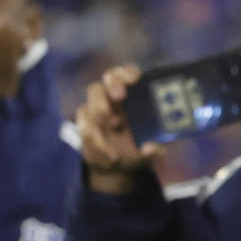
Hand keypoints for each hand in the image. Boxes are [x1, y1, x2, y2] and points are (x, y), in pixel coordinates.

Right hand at [75, 65, 161, 194]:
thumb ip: (155, 150)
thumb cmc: (139, 150)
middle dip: (110, 87)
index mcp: (132, 97)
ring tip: (116, 126)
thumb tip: (149, 148)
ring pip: (89, 104)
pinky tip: (112, 155)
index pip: (126, 75)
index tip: (133, 80)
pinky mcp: (85, 127)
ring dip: (100, 112)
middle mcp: (110, 101)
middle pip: (102, 85)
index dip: (127, 74)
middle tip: (120, 96)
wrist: (118, 167)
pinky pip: (84, 128)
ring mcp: (94, 112)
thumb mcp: (154, 152)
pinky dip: (98, 142)